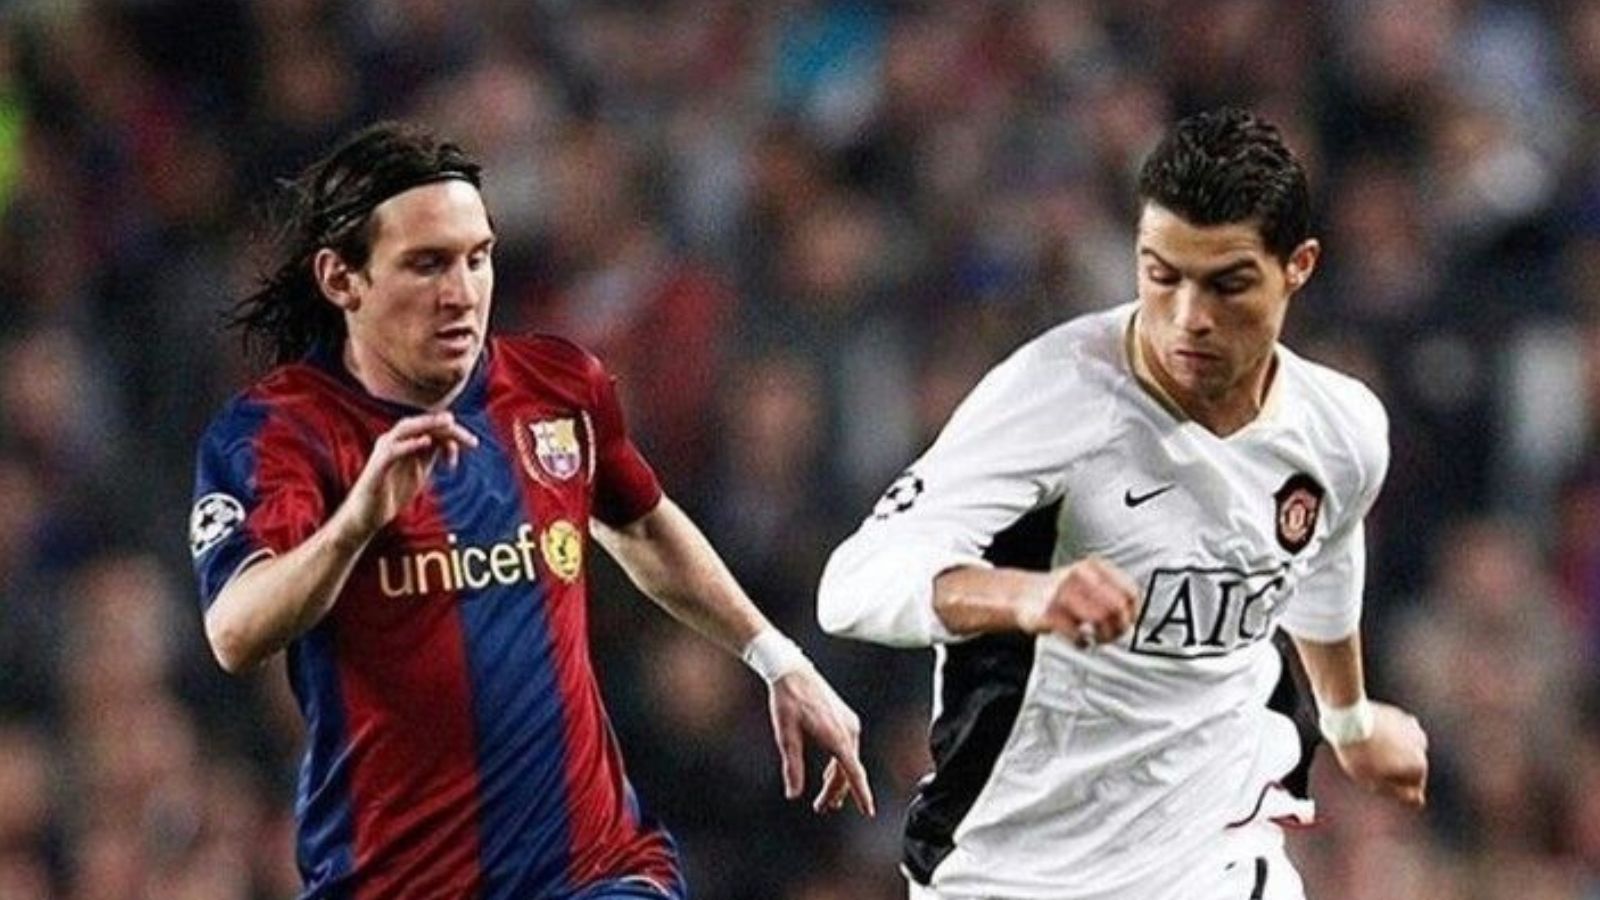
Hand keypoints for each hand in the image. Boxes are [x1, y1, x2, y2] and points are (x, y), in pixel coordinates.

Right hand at [344, 412, 478, 535]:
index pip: (430, 427)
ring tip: (449, 423)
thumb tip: (451, 444)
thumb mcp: (418, 471)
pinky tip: (425, 442)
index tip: (472, 445)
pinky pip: (392, 450)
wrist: (367, 515)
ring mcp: (383, 451)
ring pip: (405, 429)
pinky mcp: (377, 466)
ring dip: (429, 424)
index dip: (452, 432)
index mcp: (404, 442)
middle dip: (447, 427)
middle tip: (470, 438)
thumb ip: (430, 455)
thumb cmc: (392, 492)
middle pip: (421, 424)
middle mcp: (393, 441)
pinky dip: (409, 444)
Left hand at [766, 667, 875, 817]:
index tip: (869, 811)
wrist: (792, 671)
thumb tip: (793, 794)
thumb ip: (792, 767)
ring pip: (848, 760)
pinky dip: (838, 765)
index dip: (862, 794)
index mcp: (837, 737)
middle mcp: (849, 731)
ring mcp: (849, 724)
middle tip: (822, 808)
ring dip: (837, 780)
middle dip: (836, 792)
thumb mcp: (786, 736)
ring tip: (826, 799)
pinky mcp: (845, 719)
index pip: (854, 773)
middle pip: (848, 770)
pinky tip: (828, 773)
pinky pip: (846, 749)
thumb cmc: (788, 700)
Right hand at [1016, 557, 1138, 646]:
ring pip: (1100, 620)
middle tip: (1109, 636)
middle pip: (1117, 608)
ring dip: (1102, 637)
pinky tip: (1080, 641)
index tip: (1125, 624)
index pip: (1130, 593)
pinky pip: (1078, 633)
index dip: (1132, 613)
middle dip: (1118, 628)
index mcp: (1094, 566)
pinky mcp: (1050, 612)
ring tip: (1095, 639)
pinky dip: (1083, 643)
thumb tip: (1133, 620)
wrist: (1022, 594)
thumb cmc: (1063, 593)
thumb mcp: (1089, 581)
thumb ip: (1113, 594)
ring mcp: (1063, 592)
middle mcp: (1080, 575)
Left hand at [1331, 702, 1428, 808]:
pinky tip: (1372, 735)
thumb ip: (1400, 794)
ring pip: (1405, 750)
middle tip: (1369, 762)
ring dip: (1393, 752)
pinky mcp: (1401, 715)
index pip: (1413, 790)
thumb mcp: (1375, 783)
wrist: (1347, 718)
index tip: (1374, 776)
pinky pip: (1398, 734)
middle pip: (1409, 768)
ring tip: (1370, 748)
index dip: (1391, 787)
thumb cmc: (1359, 754)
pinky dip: (1389, 737)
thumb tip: (1419, 800)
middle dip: (1394, 769)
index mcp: (1418, 766)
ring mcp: (1413, 729)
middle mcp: (1422, 747)